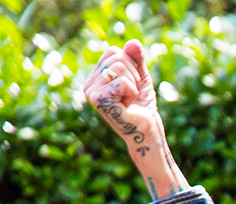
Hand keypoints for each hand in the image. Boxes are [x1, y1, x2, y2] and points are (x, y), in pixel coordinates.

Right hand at [84, 41, 161, 156]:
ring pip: (120, 67)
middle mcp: (88, 84)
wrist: (147, 130)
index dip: (132, 65)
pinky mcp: (98, 100)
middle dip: (134, 75)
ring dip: (134, 84)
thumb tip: (133, 42)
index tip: (132, 84)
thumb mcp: (140, 76)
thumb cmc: (142, 105)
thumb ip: (136, 59)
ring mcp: (90, 92)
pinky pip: (123, 81)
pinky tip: (128, 105)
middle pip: (117, 57)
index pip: (114, 51)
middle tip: (132, 94)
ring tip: (129, 100)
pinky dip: (133, 92)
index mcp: (95, 76)